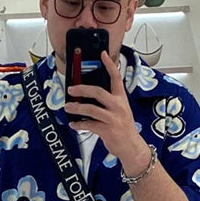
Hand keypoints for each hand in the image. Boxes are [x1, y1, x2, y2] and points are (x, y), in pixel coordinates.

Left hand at [65, 51, 149, 173]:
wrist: (131, 146)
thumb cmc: (123, 127)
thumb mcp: (120, 110)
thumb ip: (109, 101)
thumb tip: (89, 94)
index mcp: (121, 98)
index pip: (116, 77)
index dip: (109, 64)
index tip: (102, 53)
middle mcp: (118, 106)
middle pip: (98, 92)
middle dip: (82, 89)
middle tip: (71, 88)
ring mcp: (113, 118)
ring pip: (91, 109)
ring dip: (77, 107)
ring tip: (68, 107)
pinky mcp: (107, 130)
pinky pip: (89, 125)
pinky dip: (79, 124)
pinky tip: (73, 124)